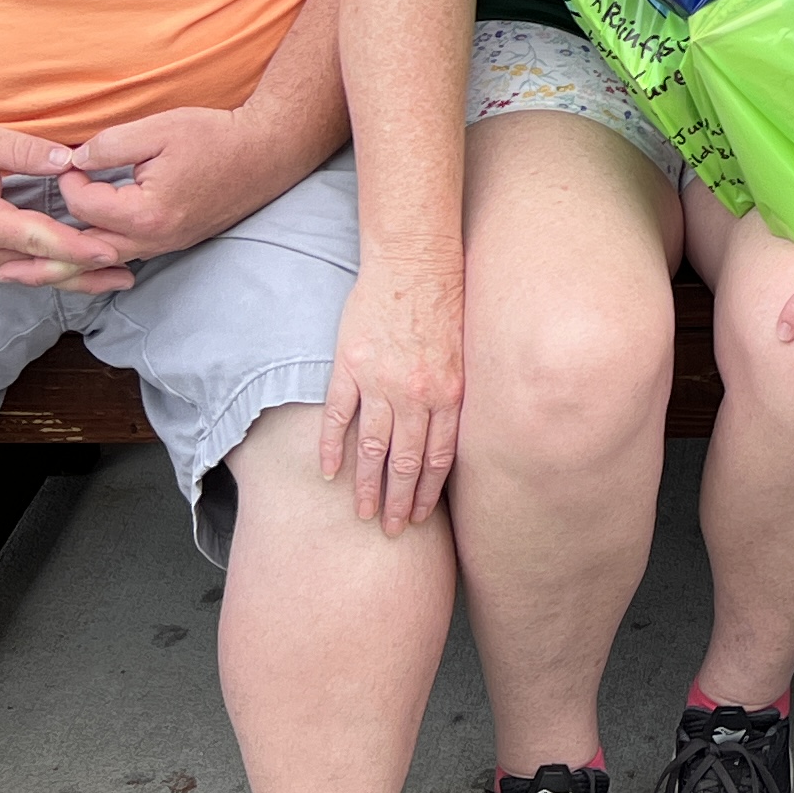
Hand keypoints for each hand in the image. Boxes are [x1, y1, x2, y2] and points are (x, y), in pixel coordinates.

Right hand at [0, 114, 132, 289]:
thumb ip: (24, 151)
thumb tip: (69, 161)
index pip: (39, 241)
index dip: (79, 248)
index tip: (114, 253)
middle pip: (38, 268)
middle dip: (83, 274)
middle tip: (127, 277)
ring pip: (24, 273)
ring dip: (65, 275)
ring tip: (108, 277)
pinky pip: (9, 267)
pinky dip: (41, 269)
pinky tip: (67, 266)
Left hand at [51, 104, 294, 264]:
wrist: (267, 152)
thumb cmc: (216, 136)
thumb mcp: (159, 129)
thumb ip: (110, 145)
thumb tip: (74, 160)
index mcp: (147, 212)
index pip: (85, 206)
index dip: (69, 181)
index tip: (70, 161)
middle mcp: (155, 239)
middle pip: (86, 255)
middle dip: (44, 262)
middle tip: (4, 270)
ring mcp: (166, 244)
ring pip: (105, 262)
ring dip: (66, 269)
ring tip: (29, 275)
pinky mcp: (173, 241)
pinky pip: (126, 256)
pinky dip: (96, 259)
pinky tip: (79, 257)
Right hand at [317, 257, 461, 533]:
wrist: (414, 261)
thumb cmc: (445, 301)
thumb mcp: (464, 352)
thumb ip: (455, 392)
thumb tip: (452, 431)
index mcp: (449, 392)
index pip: (440, 457)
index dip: (430, 491)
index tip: (422, 515)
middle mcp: (416, 394)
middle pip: (407, 462)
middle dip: (400, 502)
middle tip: (393, 531)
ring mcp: (380, 382)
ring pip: (373, 448)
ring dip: (368, 486)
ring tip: (364, 514)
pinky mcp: (350, 368)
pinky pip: (338, 417)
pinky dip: (332, 448)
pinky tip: (329, 473)